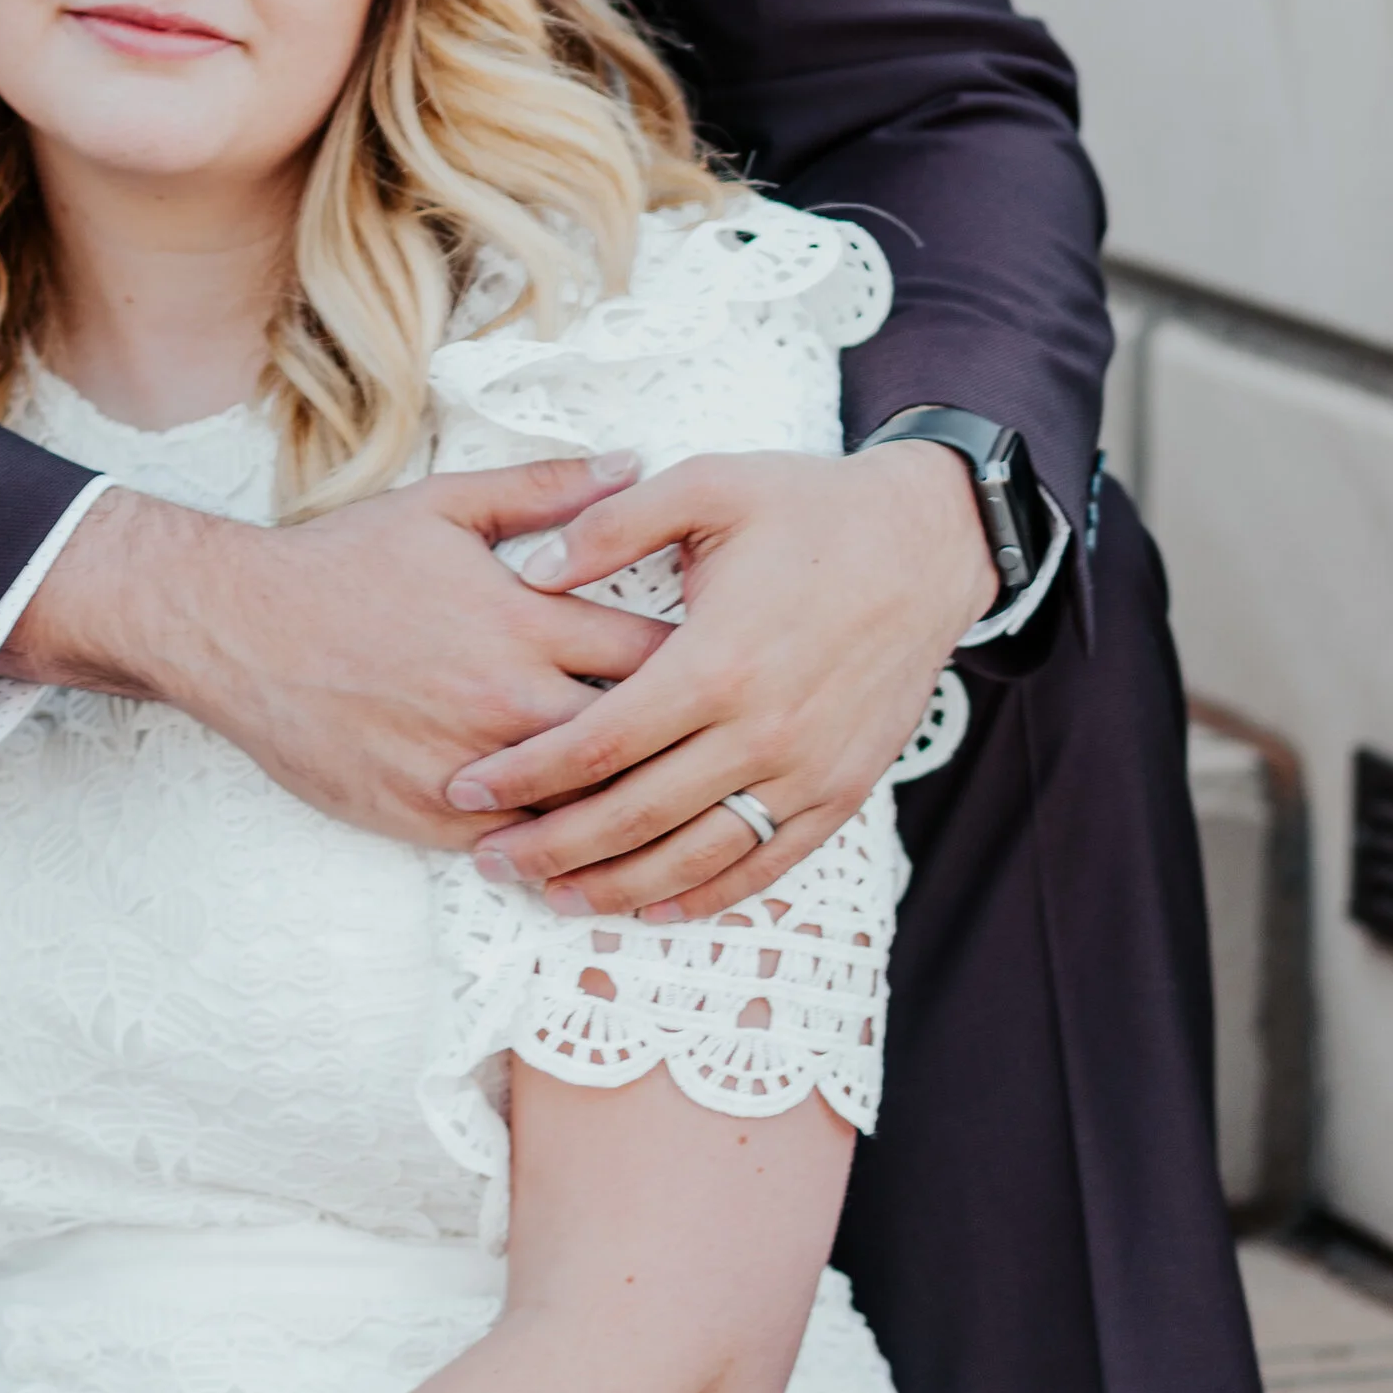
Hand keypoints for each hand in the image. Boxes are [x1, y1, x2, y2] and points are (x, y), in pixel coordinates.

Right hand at [3, 462, 668, 845]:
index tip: (739, 666)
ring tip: (686, 811)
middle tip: (730, 746)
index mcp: (523, 623)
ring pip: (583, 807)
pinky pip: (517, 847)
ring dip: (633, 808)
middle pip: (635, 743)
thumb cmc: (343, 563)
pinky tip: (597, 849)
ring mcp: (466, 768)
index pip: (654, 657)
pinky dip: (559, 848)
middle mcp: (505, 702)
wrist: (236, 630)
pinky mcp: (424, 816)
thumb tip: (635, 463)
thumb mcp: (446, 506)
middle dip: (685, 745)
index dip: (708, 664)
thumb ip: (549, 489)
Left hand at [445, 443, 993, 916]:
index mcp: (714, 661)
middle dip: (550, 846)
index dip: (524, 775)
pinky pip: (765, 863)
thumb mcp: (706, 486)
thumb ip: (610, 524)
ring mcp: (804, 770)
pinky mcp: (840, 791)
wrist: (926, 543)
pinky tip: (654, 907)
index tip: (466, 788)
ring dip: (617, 884)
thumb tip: (531, 573)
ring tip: (551, 894)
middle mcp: (759, 730)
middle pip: (633, 815)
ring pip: (694, 856)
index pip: (596, 744)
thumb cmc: (809, 508)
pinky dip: (706, 895)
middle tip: (490, 860)